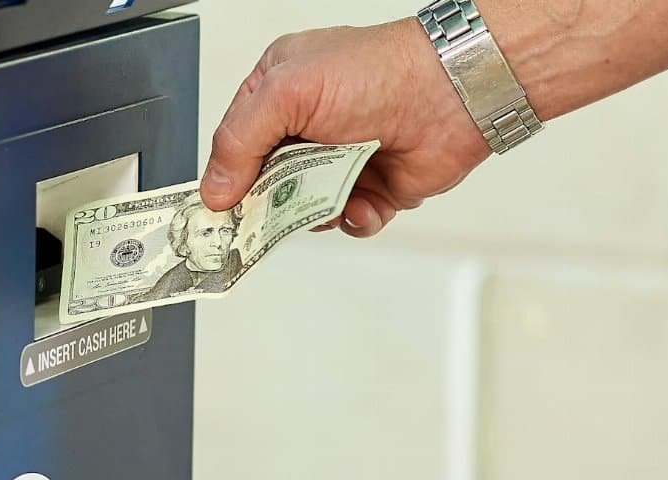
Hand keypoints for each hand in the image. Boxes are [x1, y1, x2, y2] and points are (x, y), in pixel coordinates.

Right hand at [201, 18, 491, 236]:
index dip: (225, 175)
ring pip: (304, 207)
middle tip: (267, 215)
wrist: (451, 93)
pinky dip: (355, 218)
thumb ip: (239, 140)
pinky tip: (364, 201)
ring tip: (334, 193)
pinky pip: (348, 220)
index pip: (235, 141)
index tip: (218, 208)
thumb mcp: (286, 91)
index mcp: (279, 89)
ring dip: (316, 210)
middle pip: (265, 181)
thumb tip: (216, 188)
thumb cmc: (378, 71)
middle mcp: (308, 124)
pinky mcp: (372, 186)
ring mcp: (340, 157)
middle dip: (269, 201)